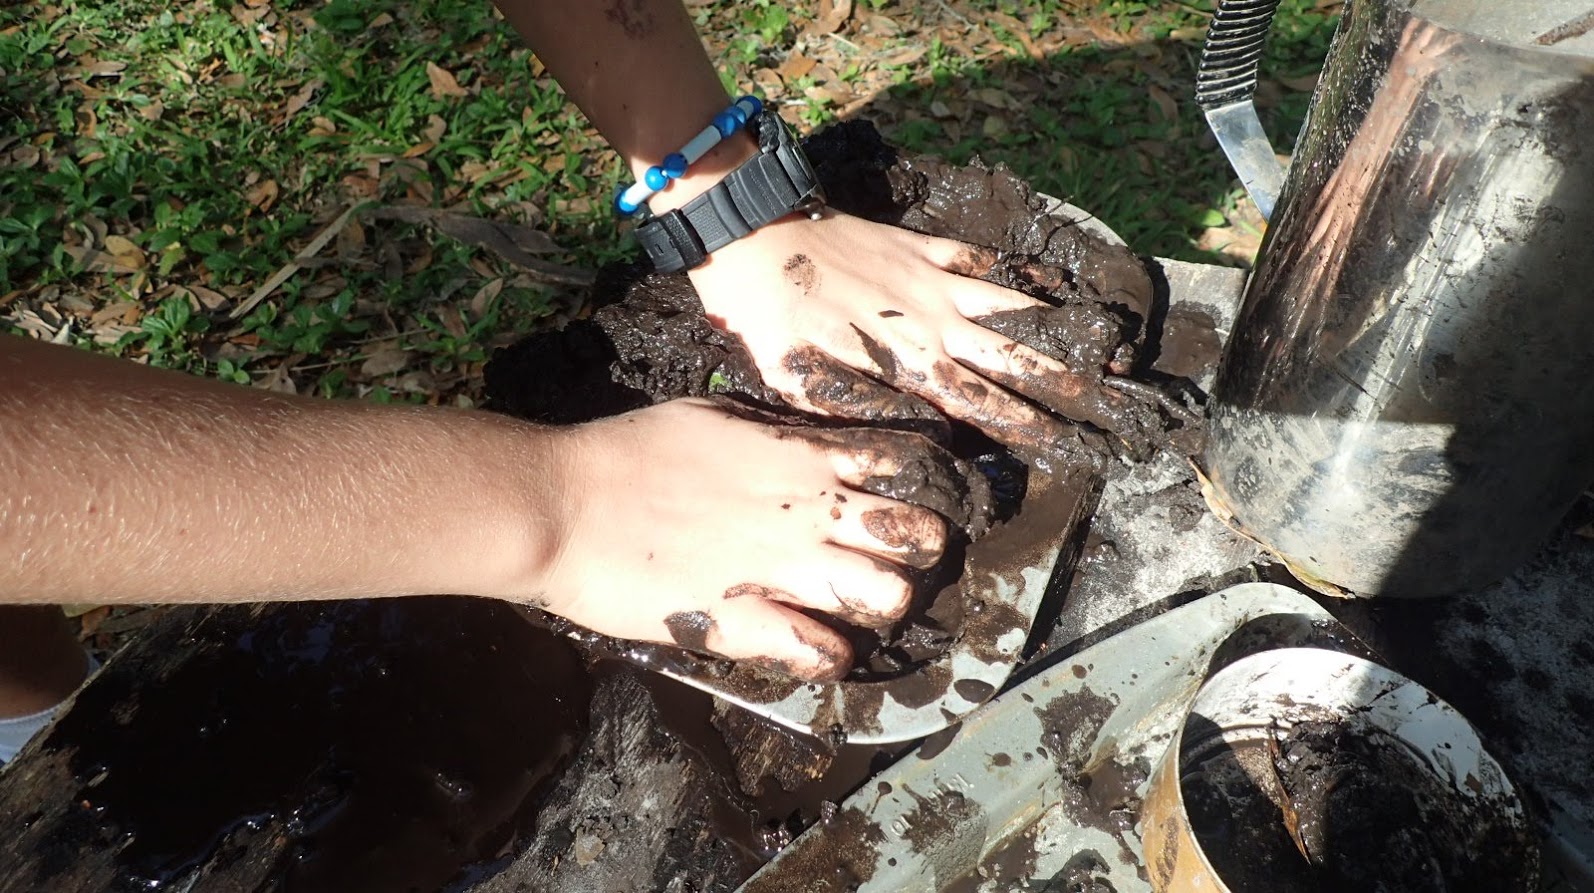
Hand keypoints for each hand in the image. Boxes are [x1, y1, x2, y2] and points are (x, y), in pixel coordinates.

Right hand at [532, 399, 951, 681]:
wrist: (563, 505)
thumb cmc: (626, 452)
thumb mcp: (712, 418)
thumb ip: (770, 435)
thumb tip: (802, 444)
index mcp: (800, 456)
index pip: (901, 462)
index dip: (915, 482)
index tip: (905, 494)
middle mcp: (807, 511)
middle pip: (914, 535)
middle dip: (916, 549)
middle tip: (890, 558)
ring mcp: (781, 569)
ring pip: (885, 595)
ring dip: (879, 603)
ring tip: (855, 606)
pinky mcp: (744, 621)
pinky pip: (821, 650)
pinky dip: (829, 656)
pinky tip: (817, 650)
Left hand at [688, 209, 1110, 456]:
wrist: (757, 240)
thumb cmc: (773, 323)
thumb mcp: (807, 387)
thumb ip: (870, 412)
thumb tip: (930, 436)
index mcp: (909, 365)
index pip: (982, 404)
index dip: (1025, 425)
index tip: (1063, 444)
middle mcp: (933, 323)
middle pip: (1009, 359)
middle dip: (1058, 383)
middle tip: (1101, 401)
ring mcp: (930, 280)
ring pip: (1006, 307)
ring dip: (1049, 330)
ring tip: (1091, 344)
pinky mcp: (918, 247)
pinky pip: (977, 258)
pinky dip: (1012, 270)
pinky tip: (1040, 280)